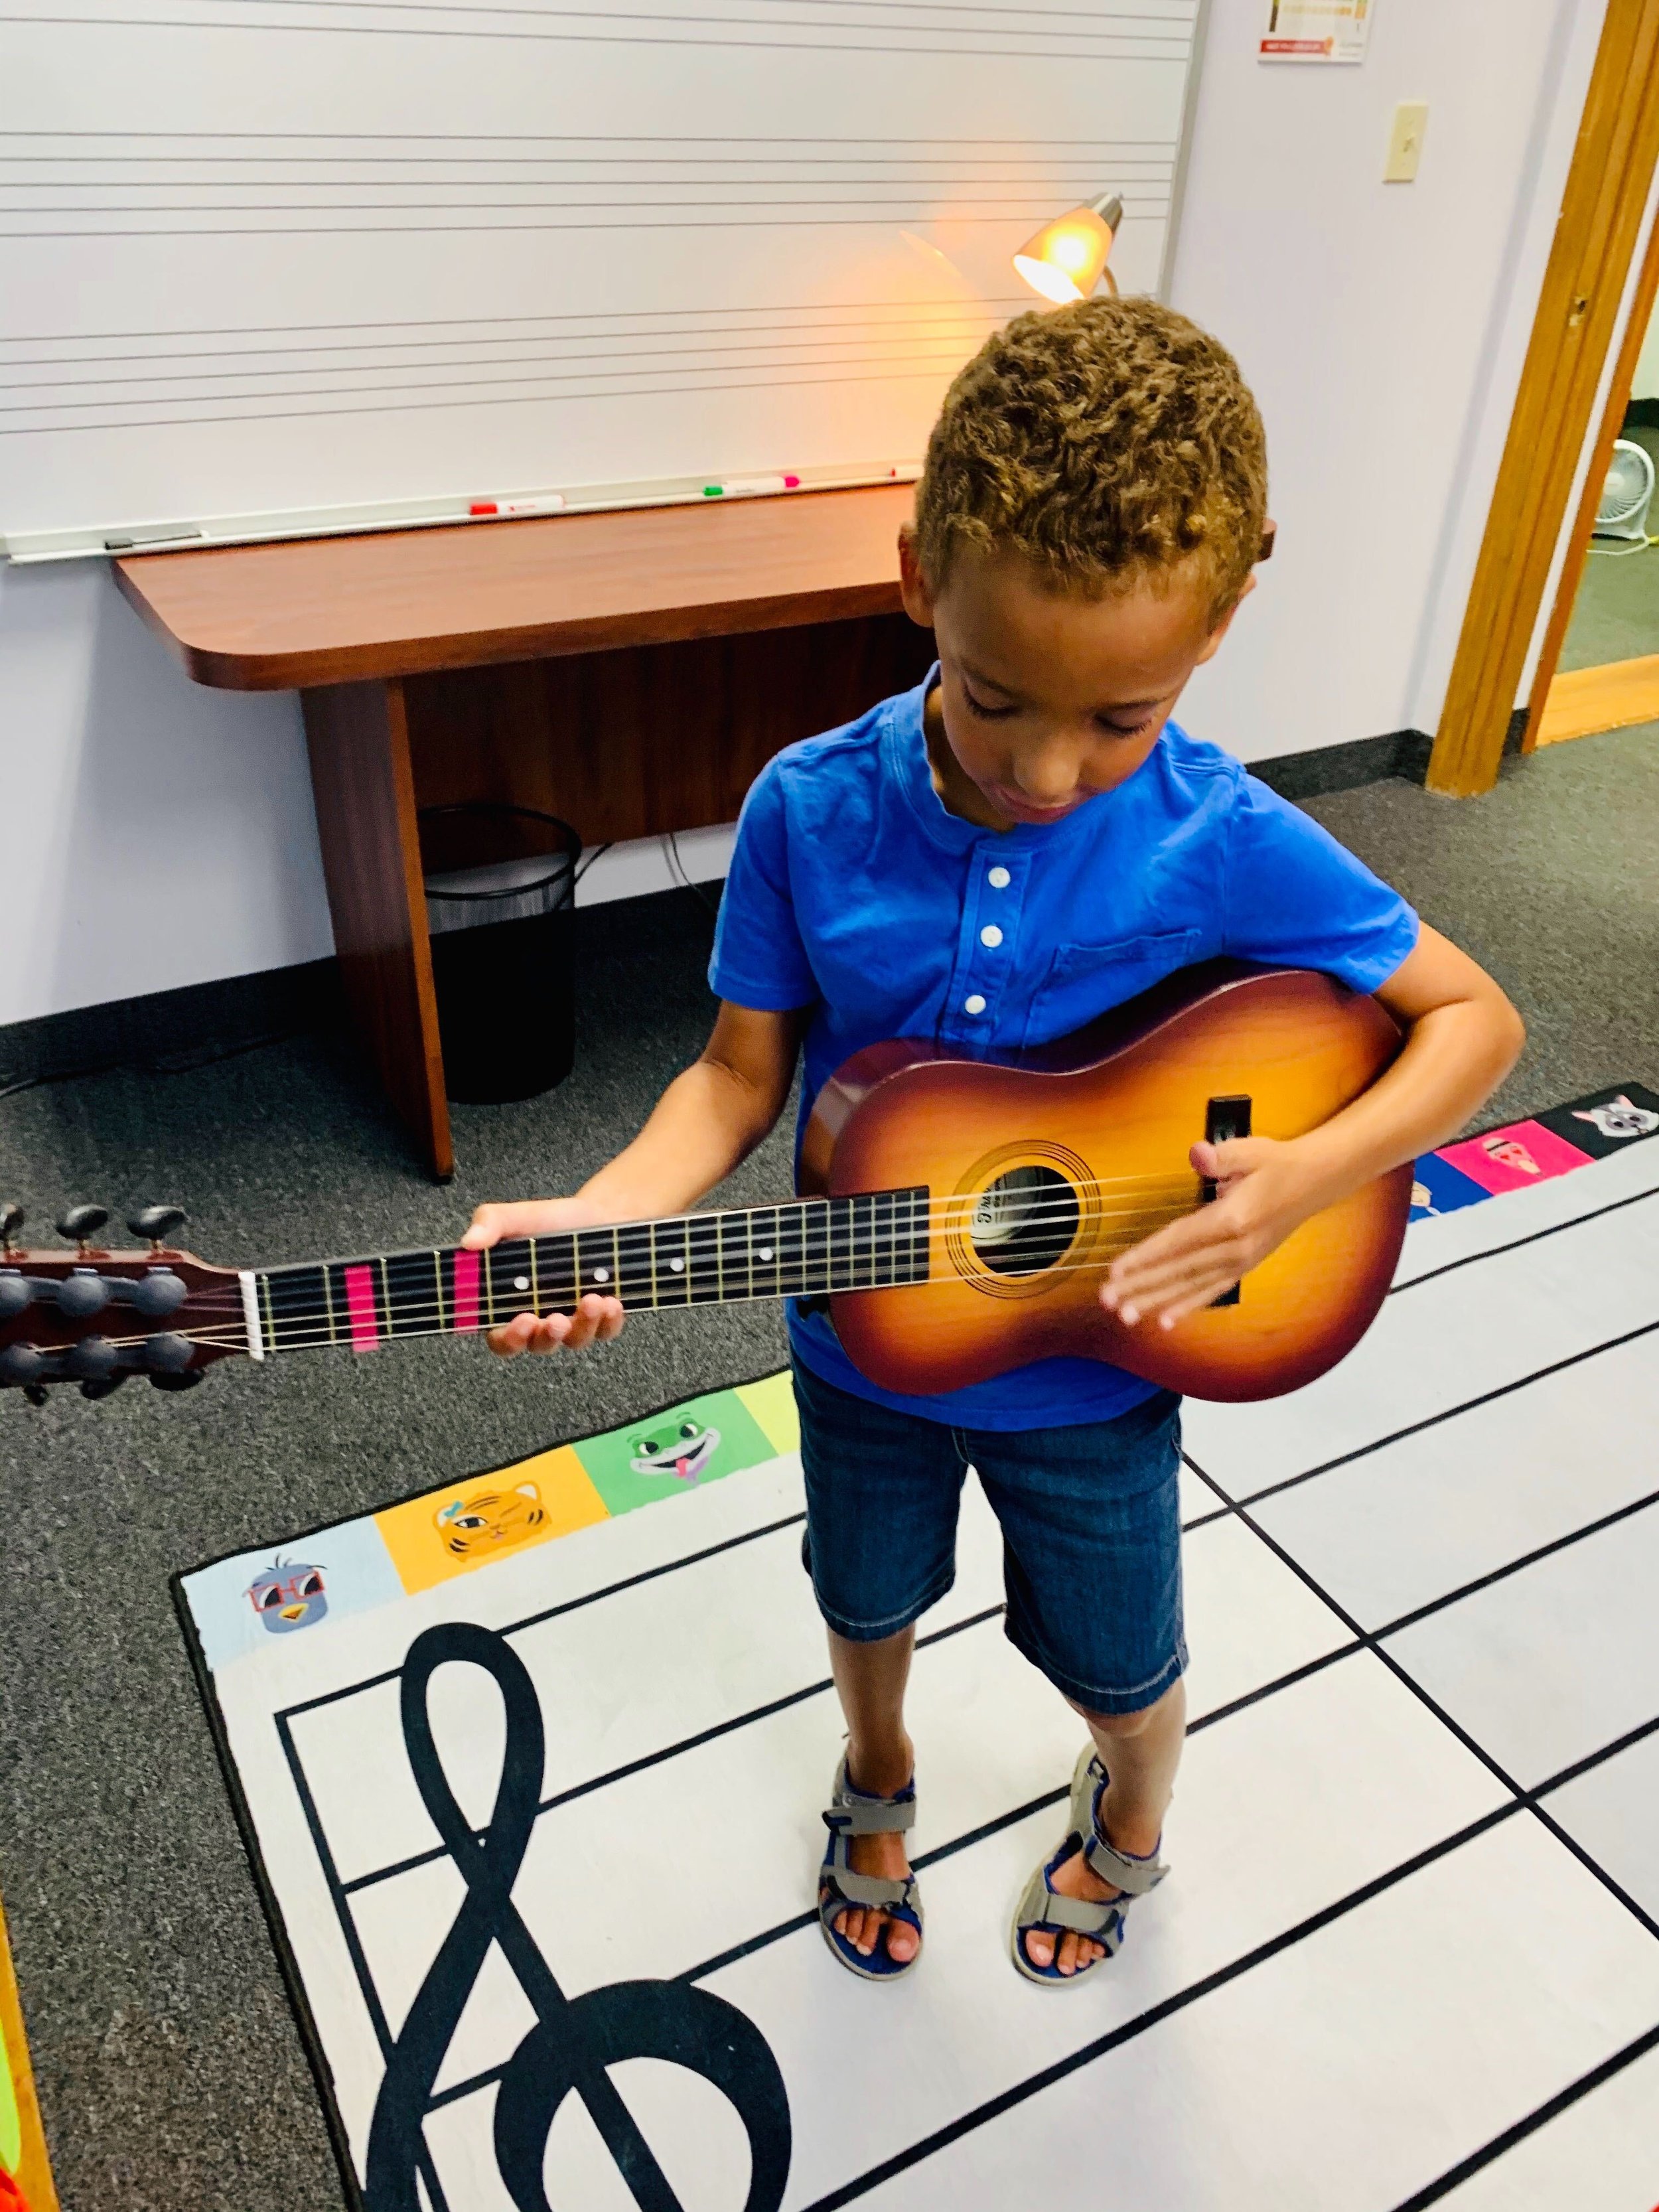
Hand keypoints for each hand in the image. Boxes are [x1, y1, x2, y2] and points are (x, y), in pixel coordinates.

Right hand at [462, 1196, 624, 1356]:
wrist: (598, 1214)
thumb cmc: (551, 1221)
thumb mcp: (517, 1217)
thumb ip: (491, 1224)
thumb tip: (468, 1241)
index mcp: (511, 1304)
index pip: (501, 1338)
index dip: (508, 1339)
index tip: (521, 1321)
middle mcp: (541, 1319)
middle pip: (538, 1346)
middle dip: (547, 1338)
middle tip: (556, 1321)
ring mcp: (573, 1321)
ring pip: (574, 1340)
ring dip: (583, 1326)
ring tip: (592, 1300)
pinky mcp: (602, 1317)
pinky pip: (605, 1331)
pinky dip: (609, 1321)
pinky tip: (611, 1302)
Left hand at [1101, 1136, 1330, 1332]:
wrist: (1317, 1181)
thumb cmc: (1278, 1164)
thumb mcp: (1251, 1150)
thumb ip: (1221, 1156)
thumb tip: (1198, 1154)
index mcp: (1233, 1219)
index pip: (1179, 1241)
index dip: (1145, 1256)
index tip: (1116, 1270)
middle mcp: (1237, 1247)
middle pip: (1179, 1269)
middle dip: (1141, 1285)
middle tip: (1108, 1299)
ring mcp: (1242, 1260)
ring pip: (1192, 1285)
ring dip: (1157, 1300)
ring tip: (1127, 1314)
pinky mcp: (1245, 1266)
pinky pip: (1212, 1290)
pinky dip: (1188, 1305)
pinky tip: (1165, 1319)